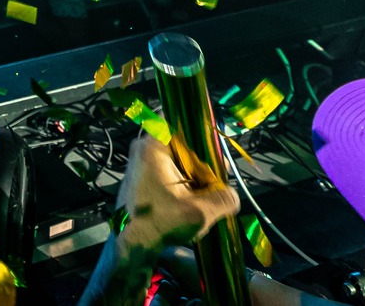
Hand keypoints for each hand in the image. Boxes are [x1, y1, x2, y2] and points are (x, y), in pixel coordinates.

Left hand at [114, 135, 239, 255]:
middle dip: (201, 160)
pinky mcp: (141, 181)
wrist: (131, 245)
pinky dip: (182, 183)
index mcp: (152, 148)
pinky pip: (167, 173)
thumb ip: (223, 200)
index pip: (174, 119)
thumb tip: (234, 196)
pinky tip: (193, 201)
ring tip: (209, 192)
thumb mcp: (198, 212)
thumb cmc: (159, 222)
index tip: (213, 144)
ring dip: (193, 175)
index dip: (197, 129)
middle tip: (218, 176)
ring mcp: (140, 166)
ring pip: (175, 160)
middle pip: (179, 143)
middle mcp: (143, 151)